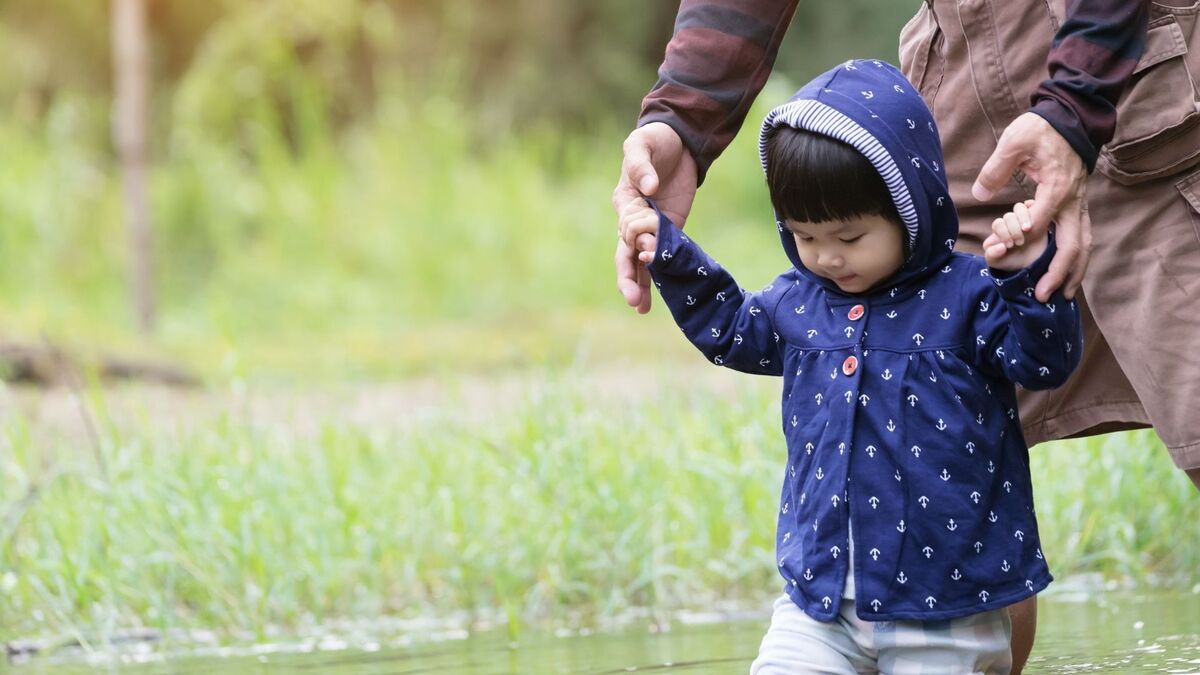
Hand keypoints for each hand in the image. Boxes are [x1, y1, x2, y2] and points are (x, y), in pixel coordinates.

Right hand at [612, 122, 697, 313]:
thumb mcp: (642, 143)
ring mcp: (651, 227)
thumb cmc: (654, 141)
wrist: (679, 141)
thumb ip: (641, 164)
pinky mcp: (670, 229)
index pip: (625, 228)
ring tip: (642, 309)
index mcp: (624, 201)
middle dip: (628, 278)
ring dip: (640, 284)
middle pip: (625, 254)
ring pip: (640, 262)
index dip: (636, 240)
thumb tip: (649, 188)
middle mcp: (633, 219)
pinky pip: (663, 254)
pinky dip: (661, 273)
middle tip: (635, 300)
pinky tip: (664, 293)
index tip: (648, 248)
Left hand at [972, 112, 1089, 301]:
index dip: (1022, 237)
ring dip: (1074, 271)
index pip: (1040, 222)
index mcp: (1057, 188)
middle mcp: (1073, 201)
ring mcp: (1079, 204)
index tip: (1003, 247)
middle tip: (1042, 296)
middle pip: (1073, 244)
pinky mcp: (1078, 206)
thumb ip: (996, 168)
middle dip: (1060, 273)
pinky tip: (1066, 274)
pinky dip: (1076, 258)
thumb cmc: (1041, 129)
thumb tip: (980, 193)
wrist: (1070, 118)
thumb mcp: (1014, 141)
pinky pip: (1081, 237)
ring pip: (1083, 244)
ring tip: (1063, 296)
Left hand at [983, 200, 1046, 270]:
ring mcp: (1023, 220)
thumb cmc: (1010, 262)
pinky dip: (1034, 205)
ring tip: (1028, 229)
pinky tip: (1037, 214)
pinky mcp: (1037, 219)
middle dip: (1013, 228)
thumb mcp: (997, 262)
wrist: (1031, 265)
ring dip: (1023, 216)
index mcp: (999, 231)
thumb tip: (1000, 247)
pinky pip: (1034, 206)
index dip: (1003, 233)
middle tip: (1020, 242)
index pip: (998, 224)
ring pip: (1019, 208)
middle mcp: (1009, 223)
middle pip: (1009, 216)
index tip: (1009, 246)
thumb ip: (992, 255)